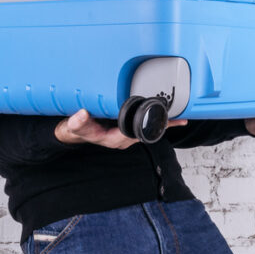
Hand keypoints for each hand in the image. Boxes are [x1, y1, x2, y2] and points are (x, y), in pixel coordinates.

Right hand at [55, 109, 186, 148]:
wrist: (75, 131)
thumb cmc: (78, 130)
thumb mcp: (74, 126)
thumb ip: (77, 122)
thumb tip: (81, 115)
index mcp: (115, 139)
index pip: (137, 133)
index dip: (150, 127)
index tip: (163, 120)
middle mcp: (124, 138)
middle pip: (148, 132)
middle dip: (163, 125)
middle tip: (181, 117)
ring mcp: (127, 134)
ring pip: (148, 129)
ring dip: (163, 123)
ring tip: (180, 115)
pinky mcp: (127, 128)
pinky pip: (145, 125)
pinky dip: (157, 120)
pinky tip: (168, 115)